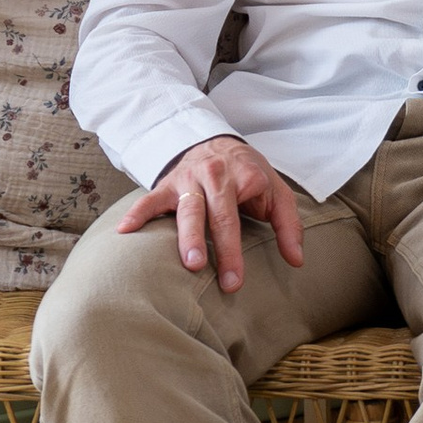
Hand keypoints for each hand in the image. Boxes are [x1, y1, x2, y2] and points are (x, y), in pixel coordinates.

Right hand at [114, 133, 306, 293]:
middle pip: (216, 214)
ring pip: (186, 208)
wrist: (216, 141)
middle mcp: (216, 175)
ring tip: (186, 263)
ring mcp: (189, 178)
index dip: (235, 250)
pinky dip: (137, 214)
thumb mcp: (277, 192)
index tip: (234, 281)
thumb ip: (289, 225)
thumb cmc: (249, 175)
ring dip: (185, 235)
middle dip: (217, 246)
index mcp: (245, 177)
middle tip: (215, 276)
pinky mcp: (167, 183)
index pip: (240, 217)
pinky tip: (125, 231)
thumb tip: (297, 260)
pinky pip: (150, 199)